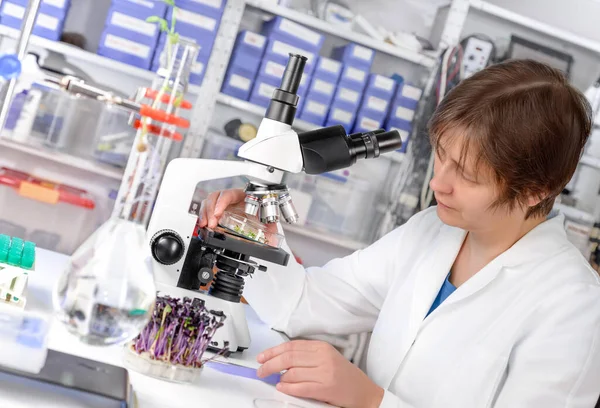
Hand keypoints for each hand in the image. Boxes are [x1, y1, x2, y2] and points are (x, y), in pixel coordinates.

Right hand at [199, 189, 278, 232]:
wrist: (260, 211)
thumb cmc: (261, 211)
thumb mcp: (266, 218)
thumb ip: (270, 227)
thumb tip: (273, 240)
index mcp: (242, 195)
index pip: (229, 194)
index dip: (221, 202)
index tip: (218, 213)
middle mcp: (231, 197)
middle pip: (215, 196)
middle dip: (210, 210)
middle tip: (211, 224)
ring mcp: (223, 203)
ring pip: (209, 202)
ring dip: (205, 214)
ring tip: (205, 225)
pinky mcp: (218, 210)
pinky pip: (207, 209)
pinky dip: (203, 216)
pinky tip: (203, 224)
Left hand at [257, 340, 383, 407]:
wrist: (365, 392)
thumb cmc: (344, 376)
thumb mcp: (327, 358)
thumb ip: (307, 356)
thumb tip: (280, 360)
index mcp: (322, 347)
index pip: (291, 346)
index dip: (273, 351)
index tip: (261, 357)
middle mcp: (323, 357)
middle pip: (289, 357)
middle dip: (270, 364)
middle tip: (260, 370)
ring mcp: (324, 373)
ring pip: (292, 372)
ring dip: (278, 377)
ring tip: (272, 380)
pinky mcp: (325, 388)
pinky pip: (300, 387)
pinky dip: (287, 387)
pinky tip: (281, 387)